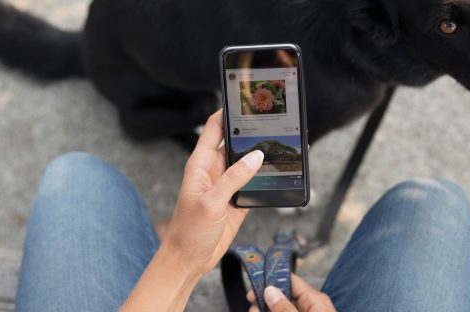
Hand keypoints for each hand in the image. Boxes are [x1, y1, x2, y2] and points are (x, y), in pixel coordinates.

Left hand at [162, 109, 263, 275]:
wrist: (189, 261)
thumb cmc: (188, 232)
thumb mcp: (210, 202)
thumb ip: (233, 179)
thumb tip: (256, 156)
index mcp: (200, 164)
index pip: (213, 128)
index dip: (227, 111)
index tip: (244, 99)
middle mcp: (214, 171)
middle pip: (235, 142)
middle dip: (251, 132)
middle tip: (272, 120)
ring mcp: (227, 186)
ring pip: (247, 163)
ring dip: (260, 156)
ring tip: (281, 144)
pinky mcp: (238, 201)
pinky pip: (254, 184)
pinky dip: (265, 179)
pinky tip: (279, 173)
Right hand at [247, 274, 335, 311]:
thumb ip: (284, 307)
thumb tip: (270, 290)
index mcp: (315, 300)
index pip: (290, 280)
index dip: (270, 281)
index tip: (253, 288)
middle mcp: (311, 306)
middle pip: (282, 296)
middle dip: (264, 302)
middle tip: (252, 309)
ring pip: (280, 308)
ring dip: (264, 310)